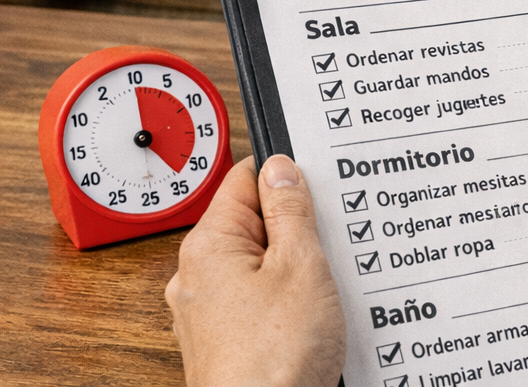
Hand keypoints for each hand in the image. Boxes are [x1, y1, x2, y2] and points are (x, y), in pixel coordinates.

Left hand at [166, 155, 345, 386]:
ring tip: (325, 284)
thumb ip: (290, 211)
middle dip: (295, 228)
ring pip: (259, 267)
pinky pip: (259, 303)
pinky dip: (287, 302)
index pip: (244, 180)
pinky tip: (313, 316)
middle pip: (253, 225)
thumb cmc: (274, 358)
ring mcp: (209, 314)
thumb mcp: (300, 265)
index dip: (286, 176)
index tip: (318, 183)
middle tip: (330, 240)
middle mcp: (197, 277)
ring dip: (295, 269)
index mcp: (208, 246)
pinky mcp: (226, 343)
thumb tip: (280, 169)